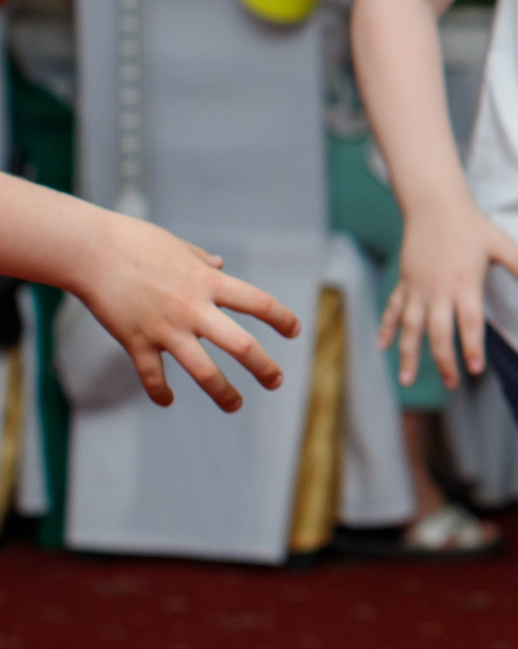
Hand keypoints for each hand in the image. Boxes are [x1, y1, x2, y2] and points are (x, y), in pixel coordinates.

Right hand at [76, 213, 301, 410]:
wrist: (92, 251)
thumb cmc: (136, 242)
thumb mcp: (179, 247)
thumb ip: (201, 261)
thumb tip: (218, 265)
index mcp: (208, 283)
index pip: (259, 303)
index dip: (281, 318)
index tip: (295, 331)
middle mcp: (193, 309)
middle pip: (241, 345)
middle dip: (264, 367)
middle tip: (277, 381)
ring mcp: (165, 328)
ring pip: (203, 371)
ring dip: (223, 393)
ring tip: (235, 405)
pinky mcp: (135, 341)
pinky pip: (153, 376)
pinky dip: (160, 392)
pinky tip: (168, 401)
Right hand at [381, 201, 517, 389]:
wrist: (434, 205)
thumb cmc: (471, 225)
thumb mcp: (500, 242)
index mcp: (465, 284)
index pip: (469, 323)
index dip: (471, 348)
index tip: (474, 370)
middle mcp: (439, 290)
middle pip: (438, 333)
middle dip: (443, 361)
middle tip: (451, 384)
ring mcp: (418, 288)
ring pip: (410, 327)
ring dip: (408, 354)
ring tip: (406, 380)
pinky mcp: (405, 282)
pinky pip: (393, 309)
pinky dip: (386, 327)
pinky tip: (381, 346)